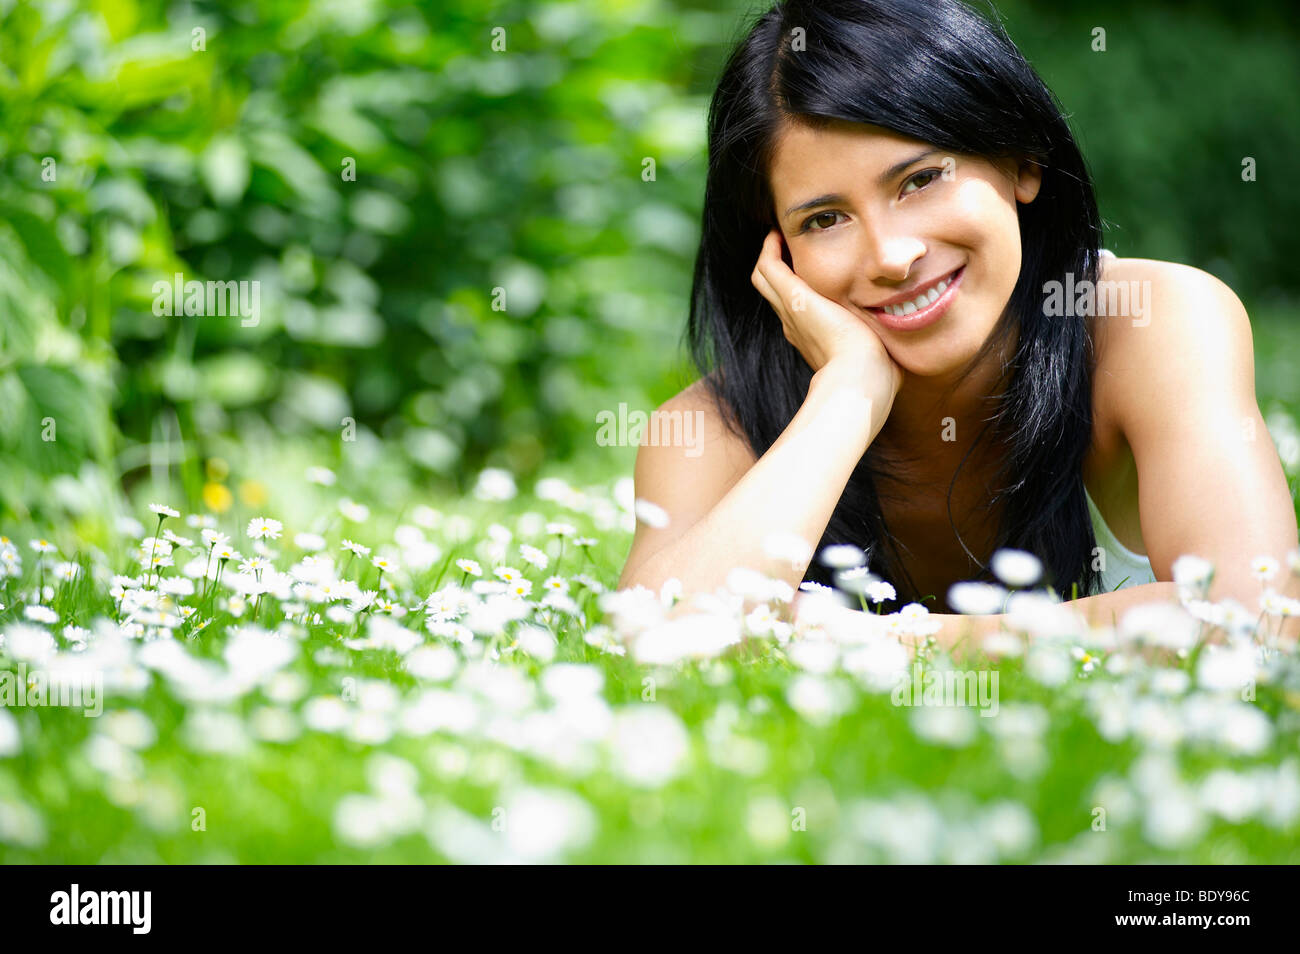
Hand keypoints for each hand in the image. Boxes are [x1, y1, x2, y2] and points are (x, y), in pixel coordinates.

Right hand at [751, 228, 902, 401]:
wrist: (860, 379)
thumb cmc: (876, 375)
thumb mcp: (879, 353)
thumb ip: (888, 342)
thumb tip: (910, 342)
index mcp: (813, 337)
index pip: (798, 308)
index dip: (800, 288)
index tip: (813, 271)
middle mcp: (796, 324)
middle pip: (773, 291)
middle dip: (780, 266)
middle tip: (789, 246)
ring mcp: (791, 311)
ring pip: (765, 278)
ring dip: (770, 255)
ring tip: (780, 236)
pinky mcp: (795, 298)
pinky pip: (769, 266)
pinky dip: (769, 249)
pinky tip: (779, 234)